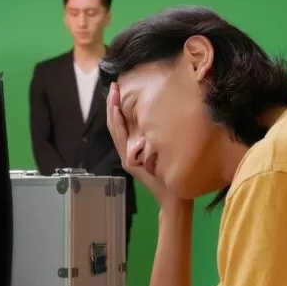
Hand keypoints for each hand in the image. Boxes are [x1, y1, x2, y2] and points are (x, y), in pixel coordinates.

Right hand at [106, 83, 168, 203]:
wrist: (174, 199)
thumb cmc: (173, 177)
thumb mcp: (165, 152)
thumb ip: (158, 140)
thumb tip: (161, 117)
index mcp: (133, 149)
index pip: (122, 124)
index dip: (118, 108)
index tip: (119, 89)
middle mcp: (127, 152)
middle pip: (115, 125)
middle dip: (113, 104)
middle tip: (114, 86)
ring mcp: (127, 158)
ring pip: (116, 130)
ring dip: (113, 111)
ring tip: (113, 94)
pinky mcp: (130, 162)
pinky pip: (121, 140)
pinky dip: (118, 124)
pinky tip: (117, 112)